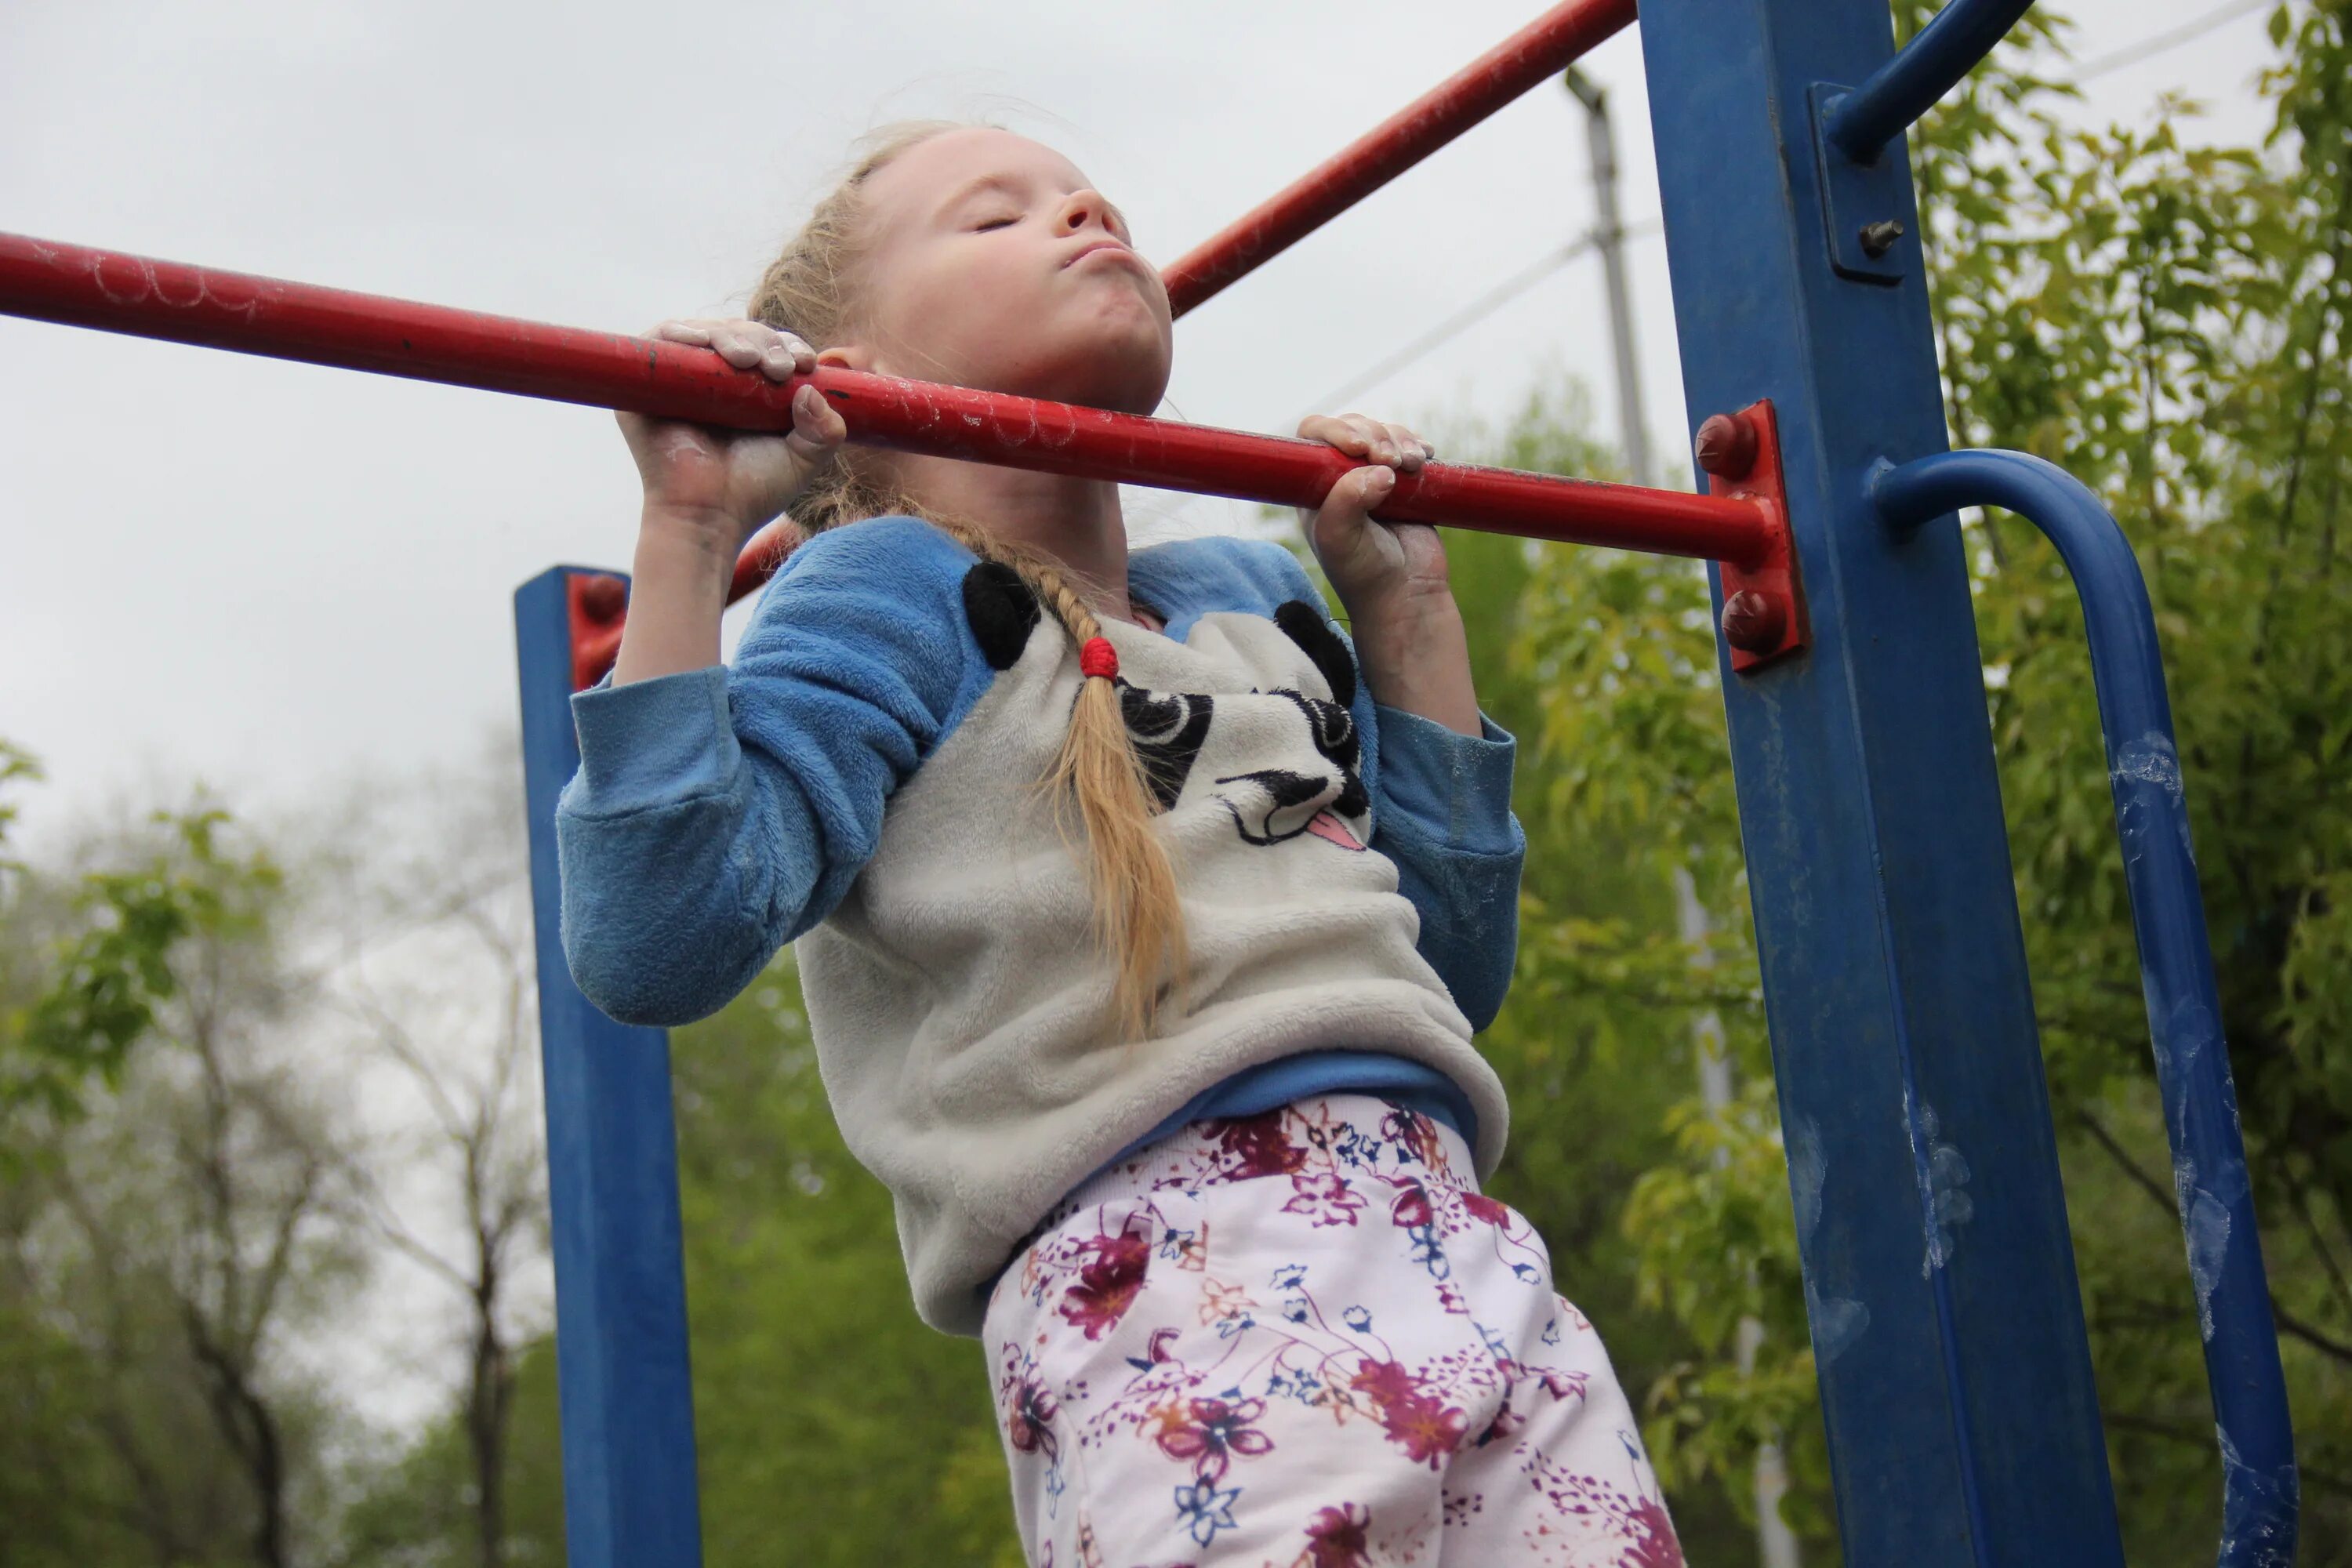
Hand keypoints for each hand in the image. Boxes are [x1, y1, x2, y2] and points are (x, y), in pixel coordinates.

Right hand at [618, 317, 846, 550]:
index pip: (767, 348)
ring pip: (704, 333)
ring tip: (750, 359)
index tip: (806, 363)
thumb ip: (826, 429)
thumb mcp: (805, 458)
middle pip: (738, 334)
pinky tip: (706, 343)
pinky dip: (683, 334)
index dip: (787, 345)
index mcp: (747, 391)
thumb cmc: (754, 492)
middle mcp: (711, 380)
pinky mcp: (643, 385)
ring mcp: (677, 380)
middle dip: (763, 341)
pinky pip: (659, 341)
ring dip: (730, 336)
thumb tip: (812, 389)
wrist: (709, 517)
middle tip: (779, 368)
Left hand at [1295, 413, 1479, 734]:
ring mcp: (1374, 476)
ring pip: (1384, 433)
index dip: (1336, 431)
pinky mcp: (1405, 482)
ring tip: (1412, 466)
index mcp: (1314, 486)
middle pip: (1353, 427)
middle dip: (1375, 435)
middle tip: (1391, 461)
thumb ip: (1347, 501)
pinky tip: (1424, 459)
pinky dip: (1418, 446)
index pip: (1314, 437)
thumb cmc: (1363, 573)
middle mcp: (1341, 476)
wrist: (1406, 595)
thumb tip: (1378, 471)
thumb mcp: (1340, 540)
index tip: (1360, 448)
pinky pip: (1410, 447)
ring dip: (1401, 440)